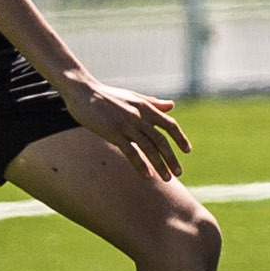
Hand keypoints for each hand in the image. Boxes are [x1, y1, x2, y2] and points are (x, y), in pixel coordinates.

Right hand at [60, 78, 192, 184]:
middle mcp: (139, 115)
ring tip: (167, 179)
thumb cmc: (107, 95)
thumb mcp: (133, 96)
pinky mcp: (114, 132)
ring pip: (149, 148)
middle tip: (178, 172)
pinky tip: (147, 176)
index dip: (180, 138)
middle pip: (161, 140)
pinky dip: (141, 165)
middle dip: (171, 158)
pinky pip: (131, 152)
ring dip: (159, 165)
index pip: (169, 124)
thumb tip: (171, 106)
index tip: (187, 150)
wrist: (83, 91)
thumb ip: (153, 103)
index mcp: (145, 106)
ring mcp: (127, 124)